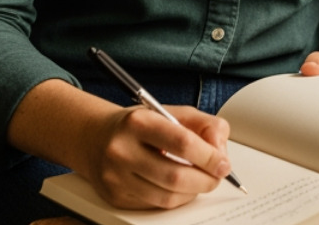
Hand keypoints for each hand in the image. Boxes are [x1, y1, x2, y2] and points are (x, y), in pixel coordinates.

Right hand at [77, 102, 231, 209]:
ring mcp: (115, 176)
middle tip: (216, 176)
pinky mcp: (115, 196)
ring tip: (199, 181)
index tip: (223, 164)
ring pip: (167, 196)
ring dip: (192, 192)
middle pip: (175, 176)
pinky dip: (175, 199)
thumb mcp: (172, 112)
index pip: (182, 142)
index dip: (209, 157)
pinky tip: (179, 187)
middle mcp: (122, 149)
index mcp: (138, 122)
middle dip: (205, 180)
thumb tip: (220, 151)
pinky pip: (155, 205)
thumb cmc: (139, 125)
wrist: (95, 138)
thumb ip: (204, 124)